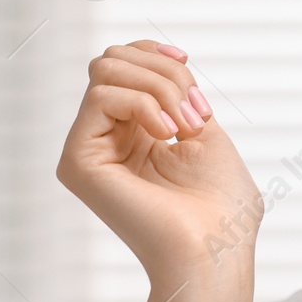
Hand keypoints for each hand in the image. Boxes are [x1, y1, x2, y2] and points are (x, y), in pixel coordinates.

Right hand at [56, 40, 262, 301]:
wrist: (217, 248)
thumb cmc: (222, 206)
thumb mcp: (206, 133)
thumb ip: (178, 95)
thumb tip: (163, 62)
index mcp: (136, 132)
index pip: (124, 64)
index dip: (154, 53)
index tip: (188, 62)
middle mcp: (107, 139)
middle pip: (112, 60)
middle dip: (164, 71)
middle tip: (195, 114)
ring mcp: (89, 150)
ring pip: (106, 71)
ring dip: (160, 88)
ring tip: (185, 128)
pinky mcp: (78, 161)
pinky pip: (101, 97)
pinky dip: (144, 103)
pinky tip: (167, 135)